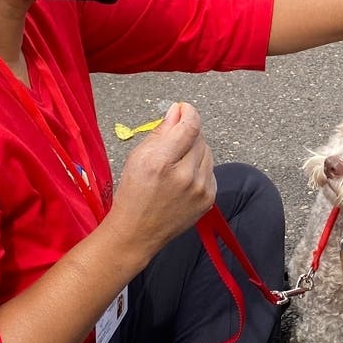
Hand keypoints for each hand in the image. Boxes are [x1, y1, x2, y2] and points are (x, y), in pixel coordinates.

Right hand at [105, 102, 216, 258]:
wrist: (137, 233)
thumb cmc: (133, 193)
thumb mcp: (137, 157)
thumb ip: (161, 132)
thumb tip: (177, 111)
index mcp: (162, 163)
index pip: (189, 127)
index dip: (189, 112)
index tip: (183, 109)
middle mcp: (185, 176)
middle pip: (200, 138)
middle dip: (188, 134)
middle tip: (172, 142)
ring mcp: (200, 189)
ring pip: (207, 153)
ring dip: (195, 151)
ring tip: (176, 163)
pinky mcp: (209, 199)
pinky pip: (210, 170)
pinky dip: (200, 168)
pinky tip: (183, 177)